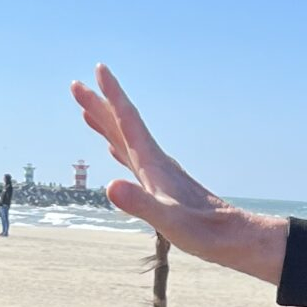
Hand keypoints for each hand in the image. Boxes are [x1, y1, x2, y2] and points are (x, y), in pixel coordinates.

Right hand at [70, 66, 289, 282]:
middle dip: (99, 105)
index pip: (128, 120)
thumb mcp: (167, 220)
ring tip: (88, 111)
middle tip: (76, 85)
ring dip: (106, 124)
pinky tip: (113, 148)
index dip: (112, 95)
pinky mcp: (160, 186)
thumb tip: (110, 187)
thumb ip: (139, 203)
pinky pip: (132, 158)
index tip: (99, 70)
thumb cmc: (200, 231)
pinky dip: (119, 147)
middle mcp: (154, 162)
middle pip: (122, 125)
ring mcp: (158, 173)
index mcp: (153, 163)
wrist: (229, 237)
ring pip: (125, 139)